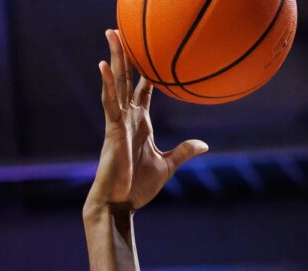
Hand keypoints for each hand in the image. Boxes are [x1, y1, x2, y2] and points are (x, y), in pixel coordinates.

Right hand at [87, 29, 207, 214]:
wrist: (121, 204)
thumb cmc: (139, 187)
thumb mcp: (168, 166)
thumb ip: (184, 152)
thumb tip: (204, 144)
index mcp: (140, 124)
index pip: (143, 91)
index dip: (146, 72)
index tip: (148, 51)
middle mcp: (127, 118)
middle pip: (126, 80)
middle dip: (124, 55)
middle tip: (119, 30)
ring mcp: (118, 123)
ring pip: (116, 84)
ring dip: (114, 59)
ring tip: (112, 34)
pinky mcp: (112, 132)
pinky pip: (109, 104)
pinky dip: (107, 85)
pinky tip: (103, 66)